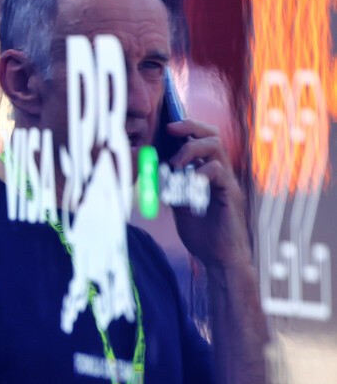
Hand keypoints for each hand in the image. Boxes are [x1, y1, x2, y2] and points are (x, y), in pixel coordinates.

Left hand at [164, 119, 251, 269]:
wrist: (219, 258)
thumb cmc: (202, 233)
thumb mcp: (179, 205)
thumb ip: (172, 187)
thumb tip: (153, 171)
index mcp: (207, 173)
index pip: (203, 139)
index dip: (187, 128)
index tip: (167, 125)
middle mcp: (220, 173)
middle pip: (212, 136)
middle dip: (191, 127)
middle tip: (170, 129)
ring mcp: (227, 182)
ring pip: (216, 149)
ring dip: (192, 149)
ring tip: (174, 163)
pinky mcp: (230, 195)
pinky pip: (219, 173)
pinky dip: (200, 173)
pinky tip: (187, 183)